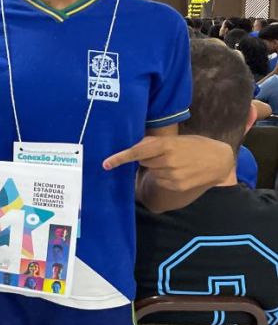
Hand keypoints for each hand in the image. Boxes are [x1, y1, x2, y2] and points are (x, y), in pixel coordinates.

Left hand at [103, 134, 233, 191]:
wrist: (219, 160)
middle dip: (148, 158)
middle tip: (163, 154)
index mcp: (166, 145)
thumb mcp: (175, 139)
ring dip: (156, 167)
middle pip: (143, 162)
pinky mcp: (176, 186)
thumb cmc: (194, 145)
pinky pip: (160, 181)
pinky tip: (178, 171)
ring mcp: (172, 175)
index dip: (120, 158)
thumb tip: (133, 146)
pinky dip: (164, 176)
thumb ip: (153, 142)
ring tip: (175, 162)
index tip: (105, 164)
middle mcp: (168, 161)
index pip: (137, 152)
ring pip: (152, 172)